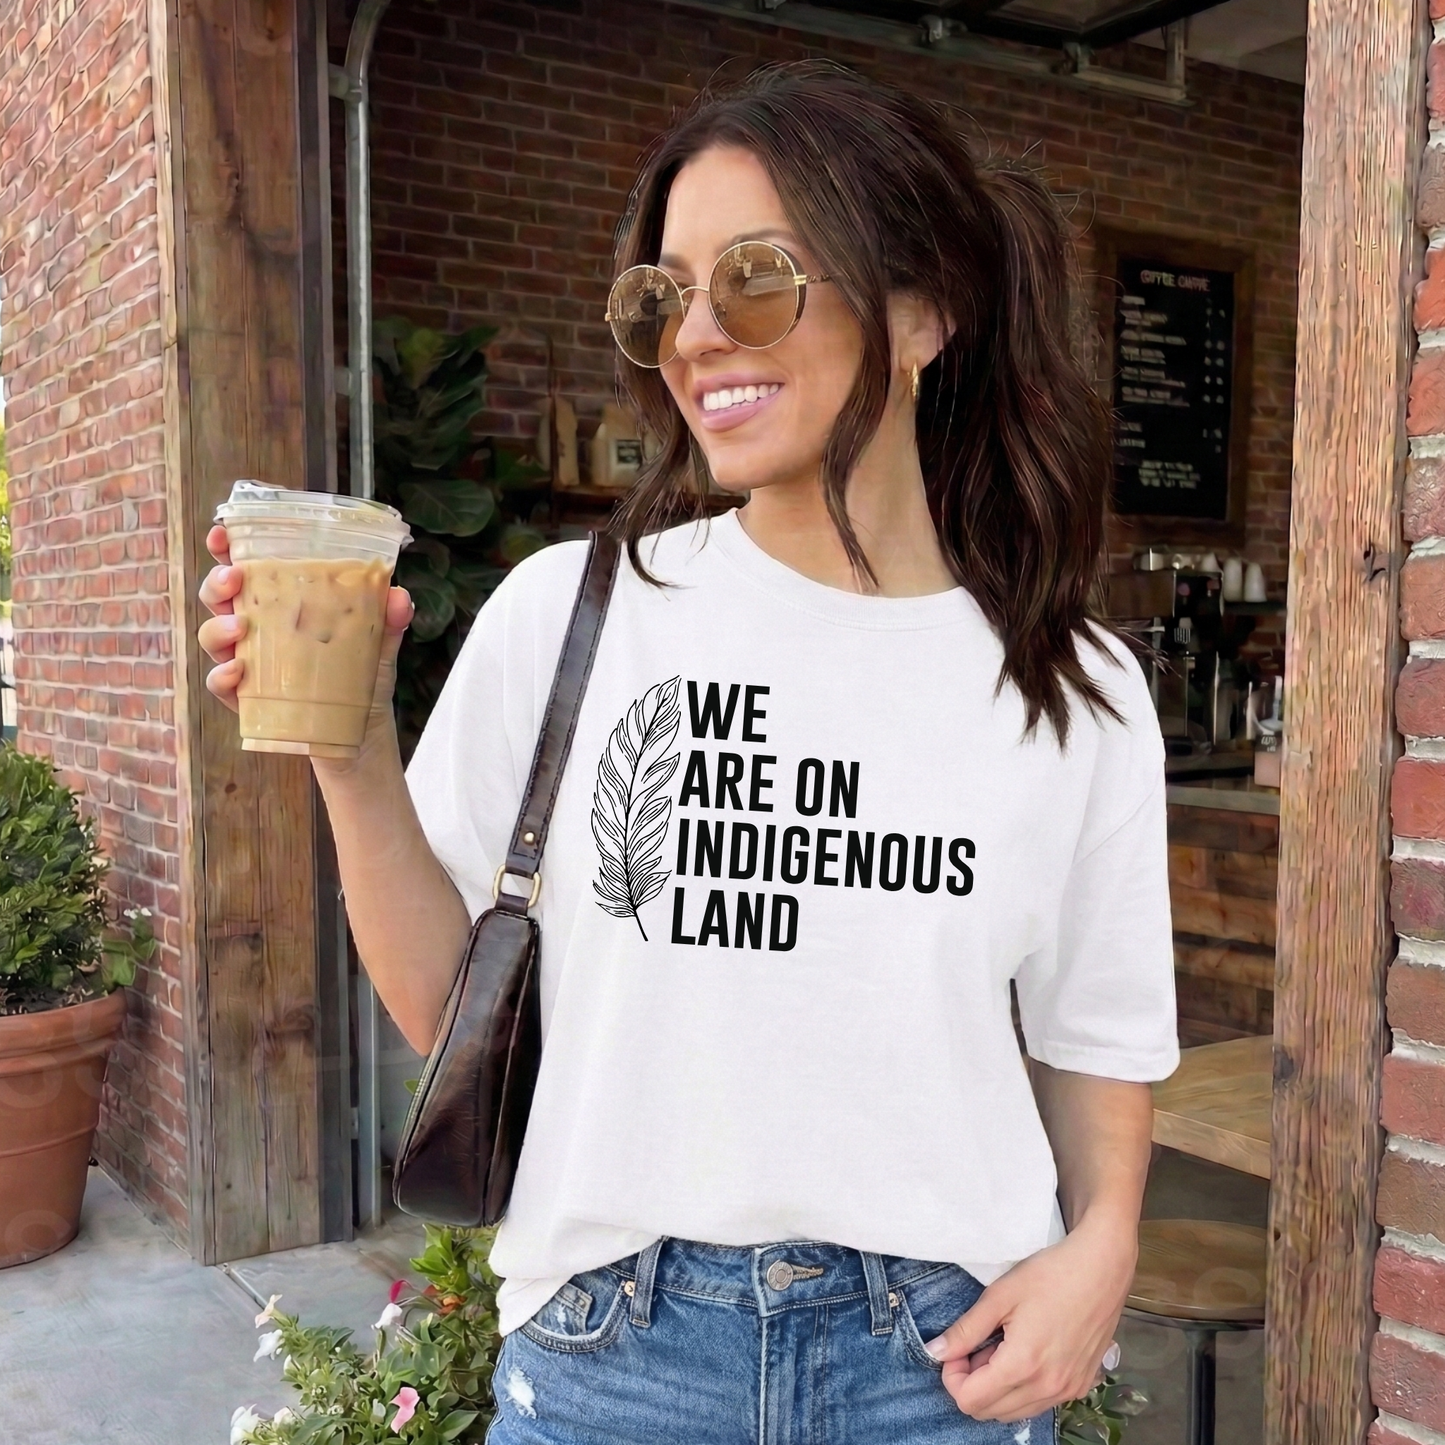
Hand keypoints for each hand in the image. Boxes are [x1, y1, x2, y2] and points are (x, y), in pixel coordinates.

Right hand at [196, 524, 413, 763]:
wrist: (360, 733)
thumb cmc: (361, 676)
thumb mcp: (378, 643)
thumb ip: (387, 620)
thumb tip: (399, 597)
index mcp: (280, 603)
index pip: (246, 567)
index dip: (227, 547)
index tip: (222, 532)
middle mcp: (255, 628)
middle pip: (219, 596)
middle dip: (218, 582)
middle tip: (233, 577)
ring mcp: (246, 662)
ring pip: (212, 636)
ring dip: (217, 627)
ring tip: (237, 626)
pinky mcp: (245, 698)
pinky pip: (220, 684)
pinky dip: (223, 676)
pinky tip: (238, 671)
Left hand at [924, 1213, 1134, 1421]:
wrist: (1101, 1268)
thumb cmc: (1050, 1275)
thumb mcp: (1000, 1296)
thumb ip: (965, 1330)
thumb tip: (934, 1352)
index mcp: (1022, 1366)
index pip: (970, 1401)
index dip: (953, 1377)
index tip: (957, 1349)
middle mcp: (1047, 1388)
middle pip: (990, 1413)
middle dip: (972, 1384)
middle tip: (978, 1346)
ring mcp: (1067, 1390)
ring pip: (1015, 1412)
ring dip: (997, 1389)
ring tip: (1001, 1347)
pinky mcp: (1080, 1385)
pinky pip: (1039, 1403)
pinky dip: (1022, 1388)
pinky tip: (1025, 1353)